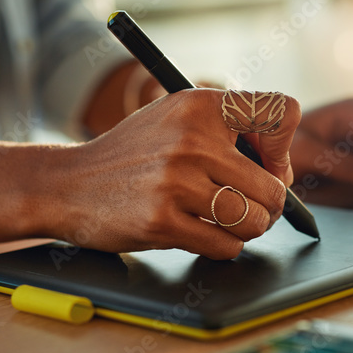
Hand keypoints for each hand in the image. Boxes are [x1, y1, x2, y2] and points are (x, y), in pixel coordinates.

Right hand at [54, 88, 300, 258]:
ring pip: (253, 221)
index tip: (267, 167)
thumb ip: (229, 132)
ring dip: (247, 230)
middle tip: (247, 208)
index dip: (283, 151)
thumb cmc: (133, 156)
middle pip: (273, 187)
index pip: (281, 115)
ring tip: (225, 222)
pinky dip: (222, 248)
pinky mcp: (162, 221)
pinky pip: (225, 246)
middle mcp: (191, 138)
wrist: (68, 184)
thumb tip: (284, 175)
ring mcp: (176, 181)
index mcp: (201, 104)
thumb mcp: (177, 118)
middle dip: (267, 207)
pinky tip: (200, 234)